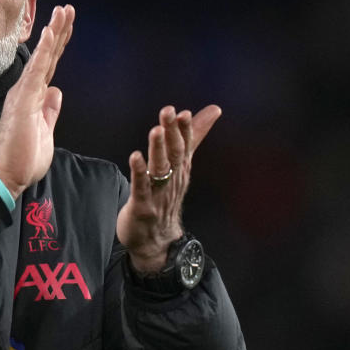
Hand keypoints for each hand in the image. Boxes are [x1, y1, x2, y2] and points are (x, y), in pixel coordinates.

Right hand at [0, 5, 74, 198]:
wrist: (8, 175)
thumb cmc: (23, 158)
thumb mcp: (45, 131)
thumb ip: (50, 111)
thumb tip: (57, 91)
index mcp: (32, 97)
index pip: (49, 65)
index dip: (59, 45)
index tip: (66, 25)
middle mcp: (26, 90)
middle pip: (48, 55)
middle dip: (58, 31)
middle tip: (68, 8)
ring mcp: (24, 93)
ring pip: (43, 57)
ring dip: (53, 33)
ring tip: (63, 11)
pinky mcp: (24, 99)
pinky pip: (37, 70)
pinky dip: (44, 51)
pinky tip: (51, 33)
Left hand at [116, 104, 221, 272]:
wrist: (157, 240)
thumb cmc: (166, 196)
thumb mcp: (182, 164)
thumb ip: (194, 135)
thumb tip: (214, 110)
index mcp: (182, 168)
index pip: (185, 145)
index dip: (184, 129)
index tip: (184, 112)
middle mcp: (173, 179)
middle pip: (175, 153)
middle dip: (172, 132)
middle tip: (169, 112)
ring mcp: (158, 194)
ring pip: (160, 168)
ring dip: (158, 149)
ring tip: (156, 130)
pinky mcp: (142, 206)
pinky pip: (142, 187)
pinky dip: (139, 172)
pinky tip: (135, 156)